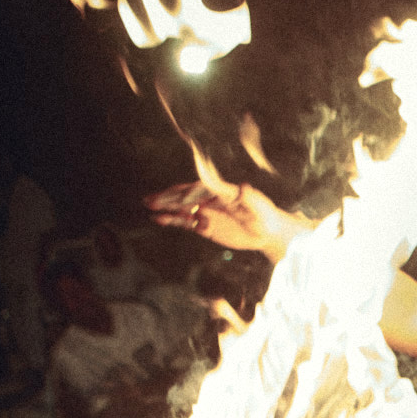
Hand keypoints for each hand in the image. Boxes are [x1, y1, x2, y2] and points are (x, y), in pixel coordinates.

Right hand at [144, 170, 307, 258]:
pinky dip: (172, 220)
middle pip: (186, 195)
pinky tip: (159, 219)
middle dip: (169, 197)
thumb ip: (250, 197)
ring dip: (166, 207)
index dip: (190, 193)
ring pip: (182, 208)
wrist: (267, 231)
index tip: (179, 198)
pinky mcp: (204, 225)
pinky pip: (185, 221)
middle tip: (152, 200)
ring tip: (150, 207)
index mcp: (222, 191)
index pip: (202, 189)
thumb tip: (244, 186)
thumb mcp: (260, 206)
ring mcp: (206, 211)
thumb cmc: (265, 215)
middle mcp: (210, 198)